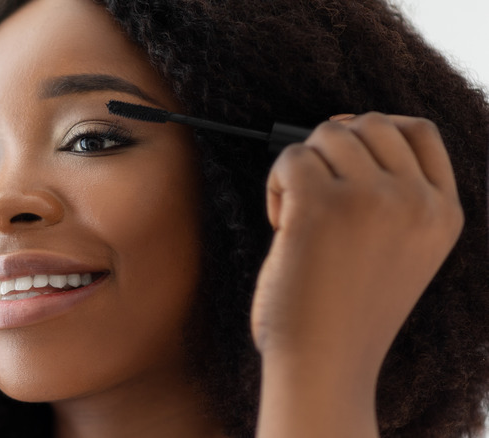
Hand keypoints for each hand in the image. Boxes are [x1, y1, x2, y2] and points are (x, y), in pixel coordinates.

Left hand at [252, 113, 462, 436]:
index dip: (374, 130)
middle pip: (368, 123)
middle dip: (330, 148)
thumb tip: (344, 126)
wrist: (324, 365)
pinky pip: (290, 157)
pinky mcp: (323, 205)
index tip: (342, 155)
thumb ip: (392, 195)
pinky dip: (275, 184)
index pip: (418, 131)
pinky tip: (281, 224)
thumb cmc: (345, 313)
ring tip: (296, 216)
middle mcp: (416, 201)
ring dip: (301, 167)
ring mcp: (373, 200)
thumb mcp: (398, 250)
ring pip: (326, 134)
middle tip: (314, 195)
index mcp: (442, 214)